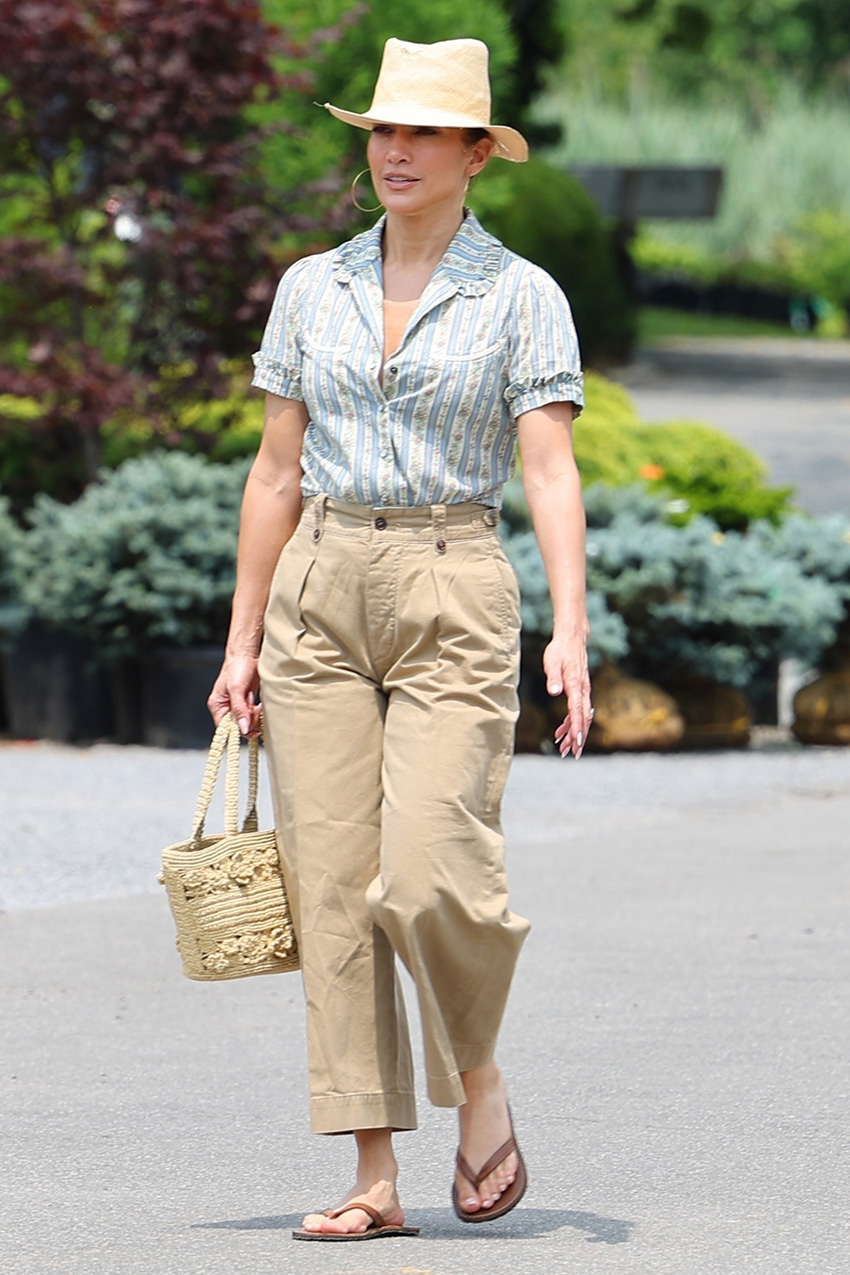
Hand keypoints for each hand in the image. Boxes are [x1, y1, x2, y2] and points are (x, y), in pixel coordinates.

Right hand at [207, 654, 262, 736]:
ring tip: (257, 705)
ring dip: (254, 717)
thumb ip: (239, 709)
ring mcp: (237, 704)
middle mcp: (226, 707)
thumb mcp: (236, 688)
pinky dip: (257, 713)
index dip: (237, 729)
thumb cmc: (237, 666)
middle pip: (237, 726)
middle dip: (248, 721)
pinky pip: (252, 714)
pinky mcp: (246, 701)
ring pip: (246, 721)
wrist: (247, 653)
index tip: (250, 727)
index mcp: (218, 705)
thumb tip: (243, 728)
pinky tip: (259, 706)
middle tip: (254, 710)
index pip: (224, 727)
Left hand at [543, 631, 591, 758]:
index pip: (578, 711)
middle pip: (583, 719)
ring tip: (564, 749)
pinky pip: (577, 711)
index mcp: (576, 685)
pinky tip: (561, 732)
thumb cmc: (560, 650)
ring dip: (574, 734)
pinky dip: (570, 724)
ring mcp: (583, 691)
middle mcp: (583, 690)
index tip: (577, 742)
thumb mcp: (552, 661)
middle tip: (573, 754)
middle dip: (579, 738)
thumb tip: (554, 691)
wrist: (572, 639)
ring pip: (581, 717)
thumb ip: (553, 677)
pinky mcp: (580, 691)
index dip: (577, 728)